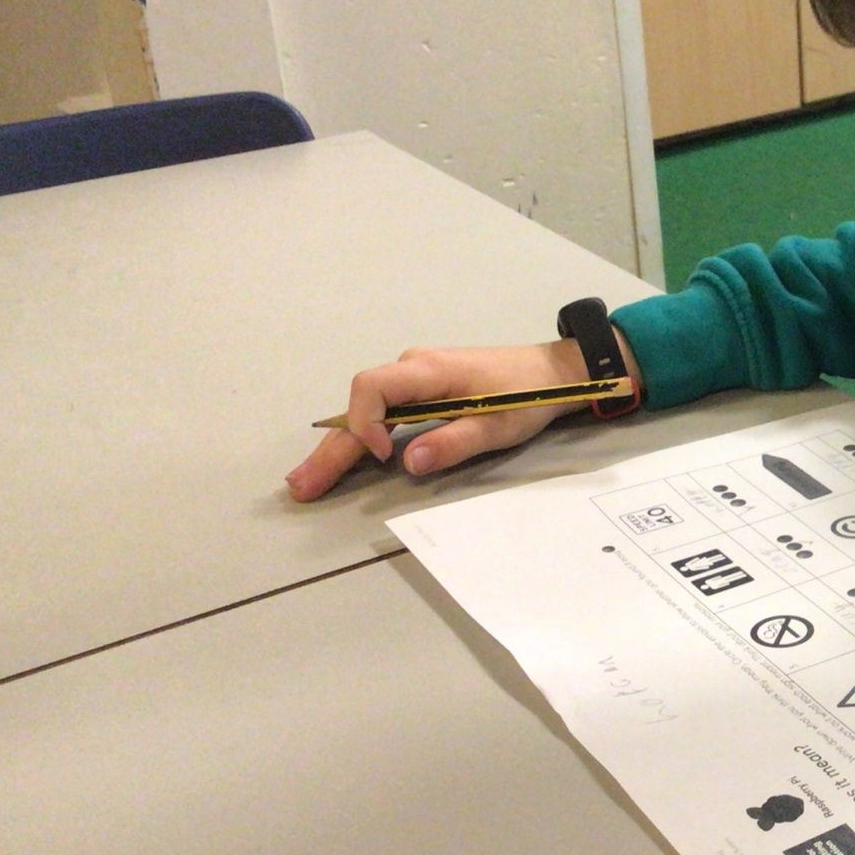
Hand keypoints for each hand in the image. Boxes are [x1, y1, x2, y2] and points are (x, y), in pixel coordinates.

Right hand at [285, 333, 635, 500]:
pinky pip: (382, 412)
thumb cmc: (528, 395)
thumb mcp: (497, 425)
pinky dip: (361, 437)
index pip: (372, 387)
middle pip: (359, 406)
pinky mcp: (423, 389)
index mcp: (429, 370)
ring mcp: (416, 378)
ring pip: (366, 411)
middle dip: (331, 448)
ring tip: (311, 481)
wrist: (553, 372)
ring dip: (340, 446)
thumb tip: (408, 463)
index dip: (365, 422)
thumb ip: (454, 442)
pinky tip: (342, 461)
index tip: (381, 454)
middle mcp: (414, 368)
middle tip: (302, 486)